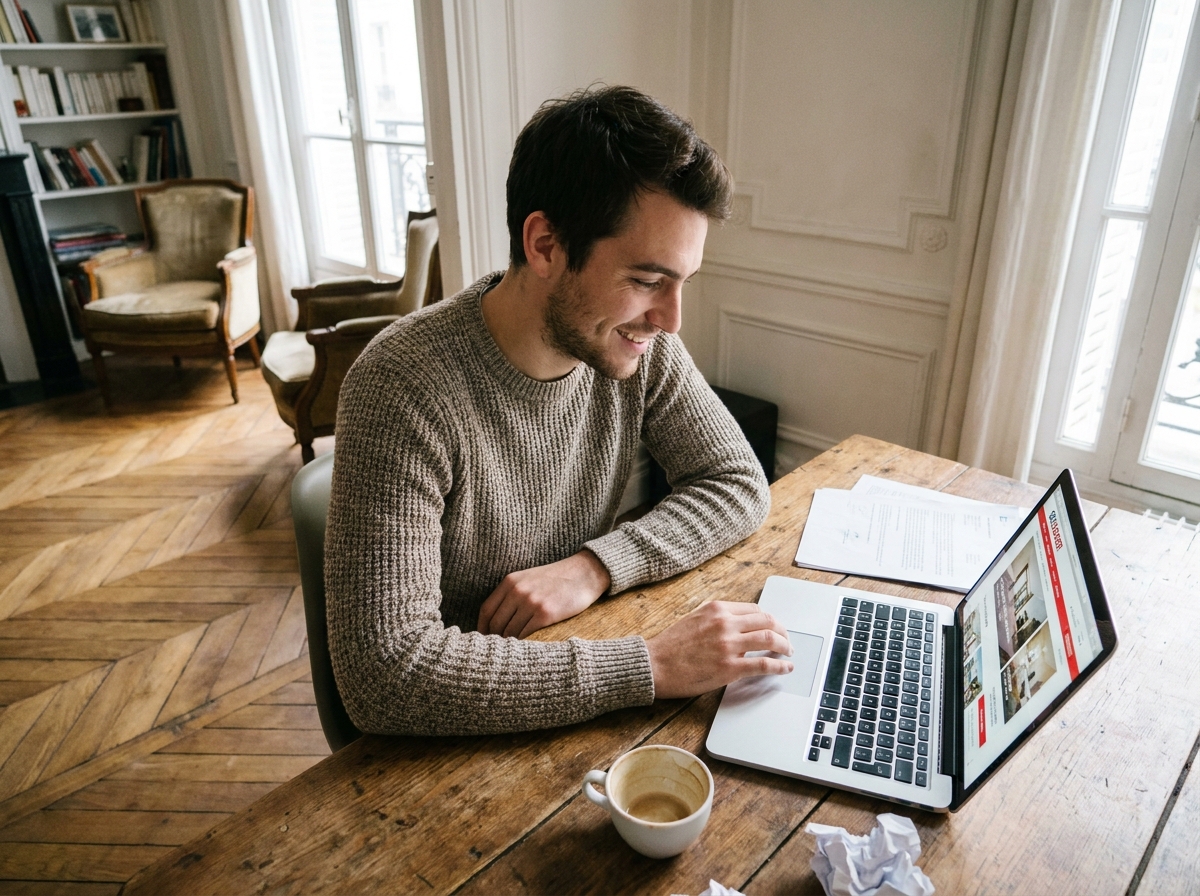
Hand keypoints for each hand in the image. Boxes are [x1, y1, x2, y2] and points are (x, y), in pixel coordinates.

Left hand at [477, 549, 611, 638]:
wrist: (584, 573)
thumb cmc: (556, 579)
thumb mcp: (529, 579)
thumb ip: (511, 594)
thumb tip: (495, 621)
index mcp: (510, 581)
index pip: (486, 610)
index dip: (482, 628)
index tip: (483, 640)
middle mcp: (517, 591)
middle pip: (496, 623)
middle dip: (495, 639)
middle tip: (498, 651)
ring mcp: (531, 602)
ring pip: (510, 632)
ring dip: (509, 644)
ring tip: (511, 653)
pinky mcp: (545, 613)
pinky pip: (526, 634)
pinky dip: (523, 644)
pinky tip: (526, 648)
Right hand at [646, 601, 793, 697]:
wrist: (654, 664)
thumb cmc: (670, 645)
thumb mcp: (694, 619)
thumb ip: (717, 618)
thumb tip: (739, 625)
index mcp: (717, 609)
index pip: (755, 610)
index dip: (769, 620)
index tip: (773, 627)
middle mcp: (725, 623)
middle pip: (767, 621)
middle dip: (782, 631)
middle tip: (786, 640)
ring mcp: (728, 645)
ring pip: (770, 639)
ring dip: (785, 646)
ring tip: (788, 653)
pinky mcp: (729, 667)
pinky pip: (763, 664)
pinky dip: (779, 666)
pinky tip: (785, 668)